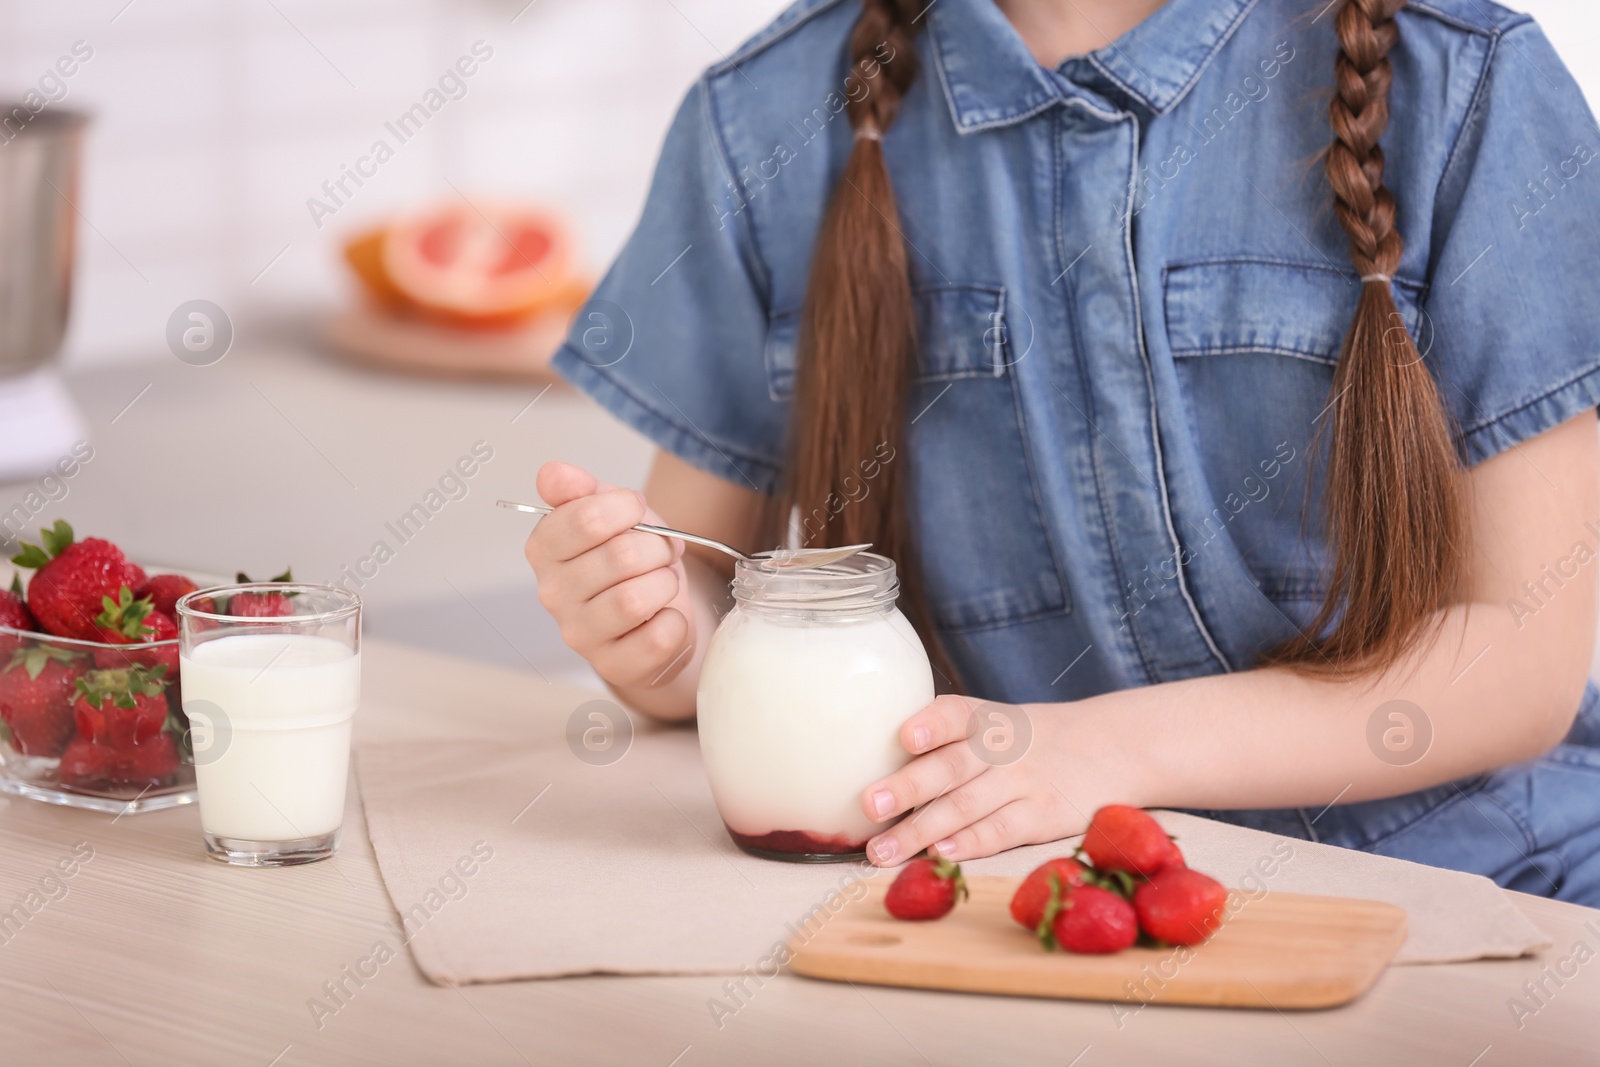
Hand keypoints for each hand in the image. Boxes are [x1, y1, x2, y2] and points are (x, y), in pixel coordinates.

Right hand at [524, 461, 693, 688]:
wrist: (654, 615)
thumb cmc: (631, 561)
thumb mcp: (612, 512)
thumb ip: (581, 489)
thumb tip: (552, 473)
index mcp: (545, 548)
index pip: (586, 518)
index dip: (628, 510)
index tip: (638, 514)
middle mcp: (552, 593)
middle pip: (620, 556)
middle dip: (656, 548)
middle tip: (660, 553)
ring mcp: (579, 634)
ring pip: (635, 599)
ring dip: (665, 583)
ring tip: (662, 582)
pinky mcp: (612, 666)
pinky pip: (658, 637)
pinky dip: (675, 621)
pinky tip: (666, 616)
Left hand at [859, 695, 1129, 865]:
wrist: (1111, 746)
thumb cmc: (1028, 739)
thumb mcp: (996, 720)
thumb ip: (946, 734)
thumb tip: (871, 756)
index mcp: (985, 717)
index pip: (954, 713)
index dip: (930, 724)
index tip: (904, 736)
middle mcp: (1002, 747)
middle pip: (951, 767)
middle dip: (907, 787)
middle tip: (868, 804)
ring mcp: (1024, 782)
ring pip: (967, 807)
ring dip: (921, 831)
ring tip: (882, 851)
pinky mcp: (1043, 815)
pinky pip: (1001, 830)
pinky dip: (971, 843)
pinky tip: (941, 855)